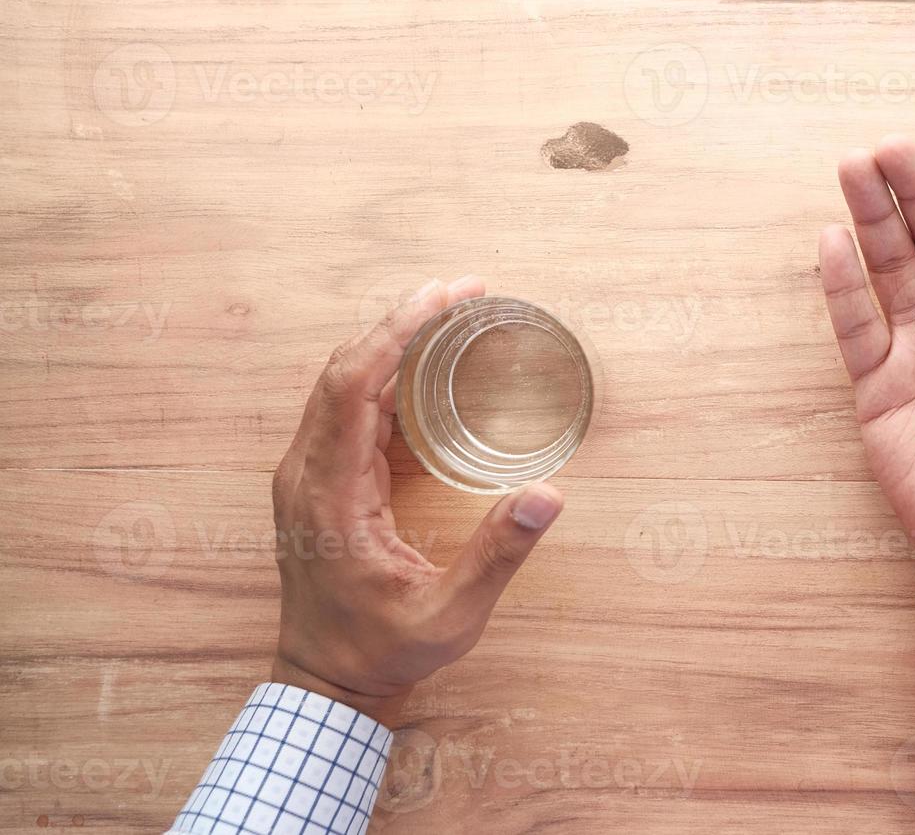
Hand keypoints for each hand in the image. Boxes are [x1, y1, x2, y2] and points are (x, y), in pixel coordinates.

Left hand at [270, 276, 565, 724]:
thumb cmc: (382, 651)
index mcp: (329, 494)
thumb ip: (497, 555)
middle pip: (343, 369)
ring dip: (389, 343)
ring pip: (340, 383)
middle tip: (459, 290)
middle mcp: (307, 473)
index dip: (395, 331)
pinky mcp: (319, 482)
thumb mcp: (450, 614)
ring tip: (447, 314)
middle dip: (399, 322)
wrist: (326, 683)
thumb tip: (548, 496)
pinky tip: (421, 368)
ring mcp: (307, 476)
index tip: (443, 296)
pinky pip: (345, 409)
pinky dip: (383, 375)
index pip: (352, 384)